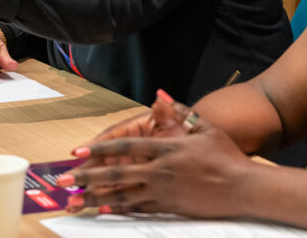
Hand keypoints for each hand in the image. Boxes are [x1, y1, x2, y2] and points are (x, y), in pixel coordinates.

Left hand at [60, 96, 252, 217]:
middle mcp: (160, 170)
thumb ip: (178, 111)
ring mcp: (163, 191)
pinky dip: (119, 209)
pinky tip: (104, 210)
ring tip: (76, 201)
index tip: (78, 152)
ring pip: (122, 195)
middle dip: (87, 177)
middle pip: (116, 174)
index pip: (124, 147)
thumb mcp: (203, 127)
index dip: (99, 149)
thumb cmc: (225, 154)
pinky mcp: (169, 207)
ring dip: (96, 198)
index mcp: (165, 148)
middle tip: (64, 180)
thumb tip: (158, 95)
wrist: (242, 187)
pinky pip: (138, 208)